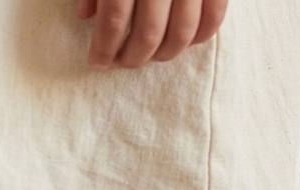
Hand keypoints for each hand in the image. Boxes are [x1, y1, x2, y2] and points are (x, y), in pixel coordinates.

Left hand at [76, 0, 227, 69]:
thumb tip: (84, 17)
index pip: (114, 18)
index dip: (104, 48)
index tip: (97, 62)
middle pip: (149, 33)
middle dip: (132, 57)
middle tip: (121, 62)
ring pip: (182, 33)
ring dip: (163, 55)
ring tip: (149, 55)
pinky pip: (214, 17)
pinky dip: (199, 38)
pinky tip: (181, 42)